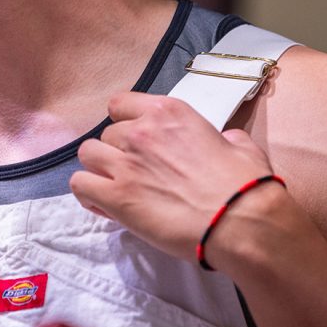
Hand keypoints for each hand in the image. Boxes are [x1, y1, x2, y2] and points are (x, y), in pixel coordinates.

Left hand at [69, 92, 274, 260]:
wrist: (242, 222)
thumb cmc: (246, 186)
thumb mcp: (241, 146)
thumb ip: (226, 137)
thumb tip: (227, 140)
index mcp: (168, 113)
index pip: (120, 103)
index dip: (124, 122)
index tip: (135, 140)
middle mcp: (141, 132)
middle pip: (107, 133)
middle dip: (117, 152)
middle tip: (135, 174)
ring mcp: (126, 163)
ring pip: (87, 154)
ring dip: (98, 169)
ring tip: (116, 188)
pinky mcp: (116, 196)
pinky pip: (80, 185)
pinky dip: (88, 194)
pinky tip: (105, 205)